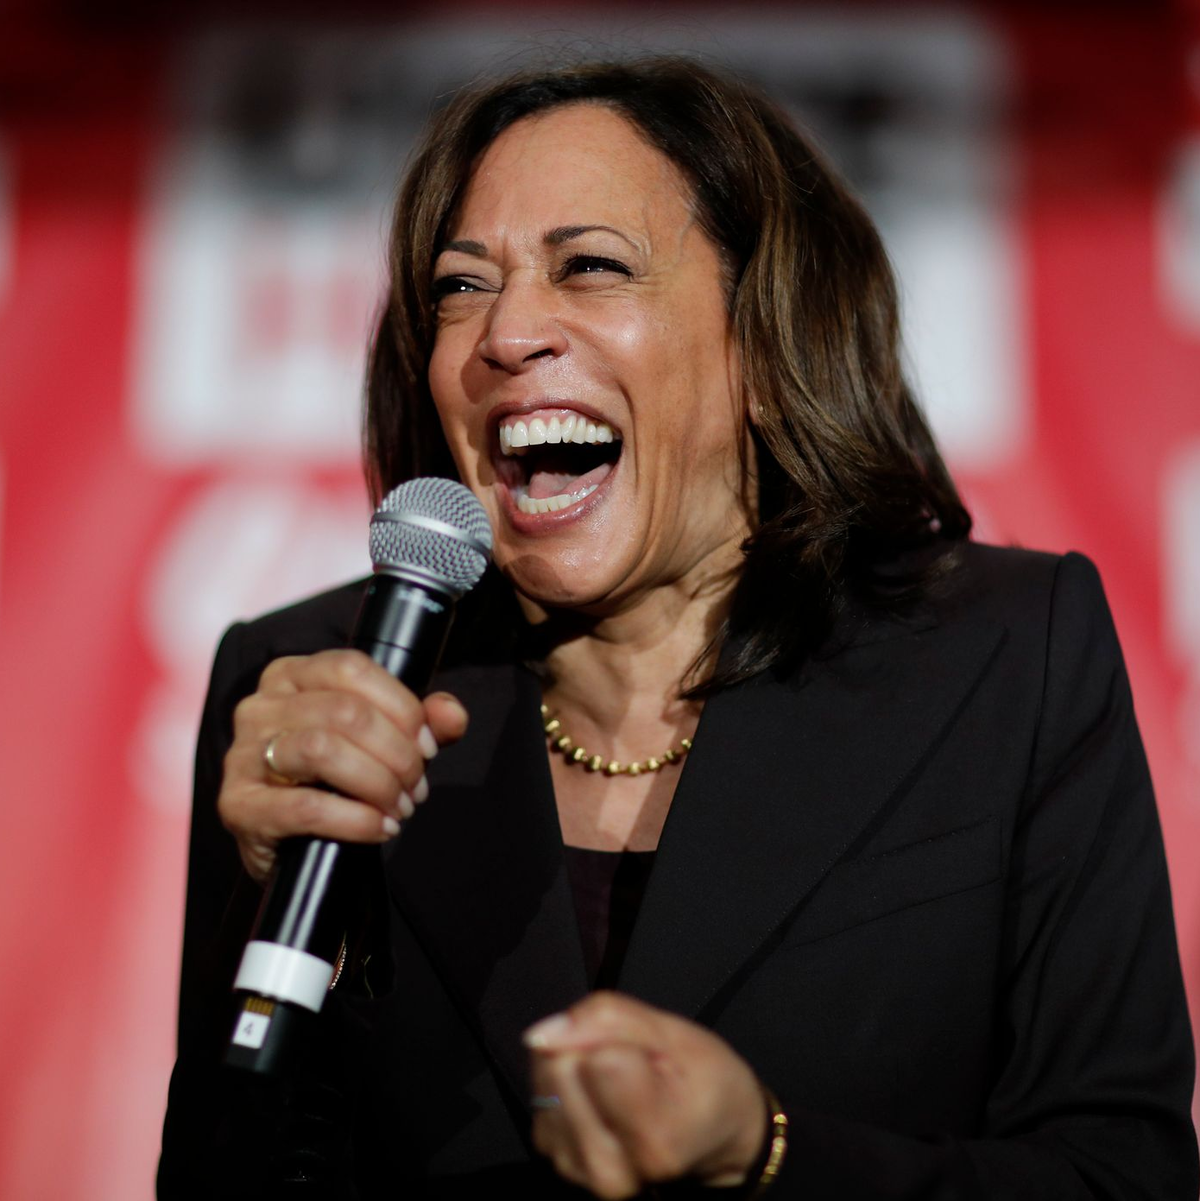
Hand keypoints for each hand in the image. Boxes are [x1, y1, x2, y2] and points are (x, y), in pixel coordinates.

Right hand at [218, 649, 468, 882]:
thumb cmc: (334, 780)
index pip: (352, 668)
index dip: (402, 707)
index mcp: (291, 675)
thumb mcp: (381, 742)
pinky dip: (356, 820)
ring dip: (378, 783)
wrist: (292, 844)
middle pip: (346, 712)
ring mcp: (242, 754)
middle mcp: (260, 706)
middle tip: (416, 787)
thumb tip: (452, 714)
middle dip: (397, 754)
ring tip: (399, 807)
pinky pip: (306, 807)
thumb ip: (421, 723)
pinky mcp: (238, 805)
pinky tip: (379, 828)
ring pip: (323, 750)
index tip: (428, 746)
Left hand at [524, 992, 767, 1198]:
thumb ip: (611, 1019)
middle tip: (632, 1062)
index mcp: (652, 1142)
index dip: (617, 1036)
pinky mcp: (557, 1157)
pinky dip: (566, 1080)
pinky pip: (539, 1093)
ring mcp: (579, 1167)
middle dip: (590, 1046)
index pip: (599, 1059)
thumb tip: (545, 1032)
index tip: (646, 1050)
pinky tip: (597, 1088)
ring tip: (617, 1076)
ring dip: (575, 1061)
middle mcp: (610, 1168)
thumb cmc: (703, 1083)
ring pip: (545, 1078)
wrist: (710, 1132)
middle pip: (562, 1066)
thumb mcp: (677, 1034)